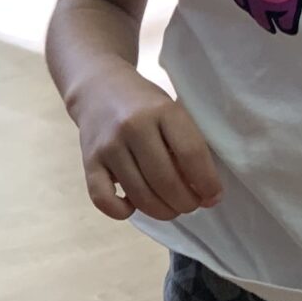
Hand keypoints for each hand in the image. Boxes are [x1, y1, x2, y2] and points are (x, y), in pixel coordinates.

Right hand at [69, 61, 221, 221]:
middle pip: (166, 181)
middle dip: (186, 203)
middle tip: (191, 205)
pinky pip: (103, 199)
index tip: (213, 196)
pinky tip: (132, 207)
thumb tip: (204, 191)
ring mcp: (108, 146)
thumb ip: (186, 143)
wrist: (98, 87)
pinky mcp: (88, 161)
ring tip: (171, 209)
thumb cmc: (144, 104)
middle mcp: (132, 127)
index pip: (191, 154)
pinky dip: (121, 212)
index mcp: (162, 110)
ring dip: (162, 211)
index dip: (207, 183)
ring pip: (140, 195)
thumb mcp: (171, 111)